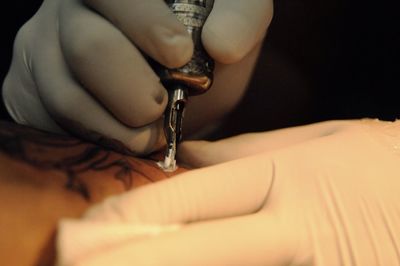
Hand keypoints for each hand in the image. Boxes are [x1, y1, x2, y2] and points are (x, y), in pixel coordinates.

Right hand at [2, 0, 272, 154]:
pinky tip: (124, 135)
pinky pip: (53, 124)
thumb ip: (240, 17)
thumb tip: (222, 45)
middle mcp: (69, 9)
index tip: (180, 55)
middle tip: (162, 105)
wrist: (173, 81)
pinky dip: (99, 138)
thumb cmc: (202, 47)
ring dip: (121, 127)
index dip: (146, 25)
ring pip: (68, 97)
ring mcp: (43, 49)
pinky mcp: (31, 90)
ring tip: (149, 130)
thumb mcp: (233, 20)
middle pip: (88, 49)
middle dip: (136, 92)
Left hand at [57, 119, 399, 264]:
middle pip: (188, 252)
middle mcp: (293, 233)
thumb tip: (188, 160)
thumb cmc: (382, 167)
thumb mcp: (319, 141)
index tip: (86, 230)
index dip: (131, 215)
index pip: (190, 198)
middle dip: (122, 263)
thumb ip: (247, 153)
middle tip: (68, 262)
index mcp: (286, 181)